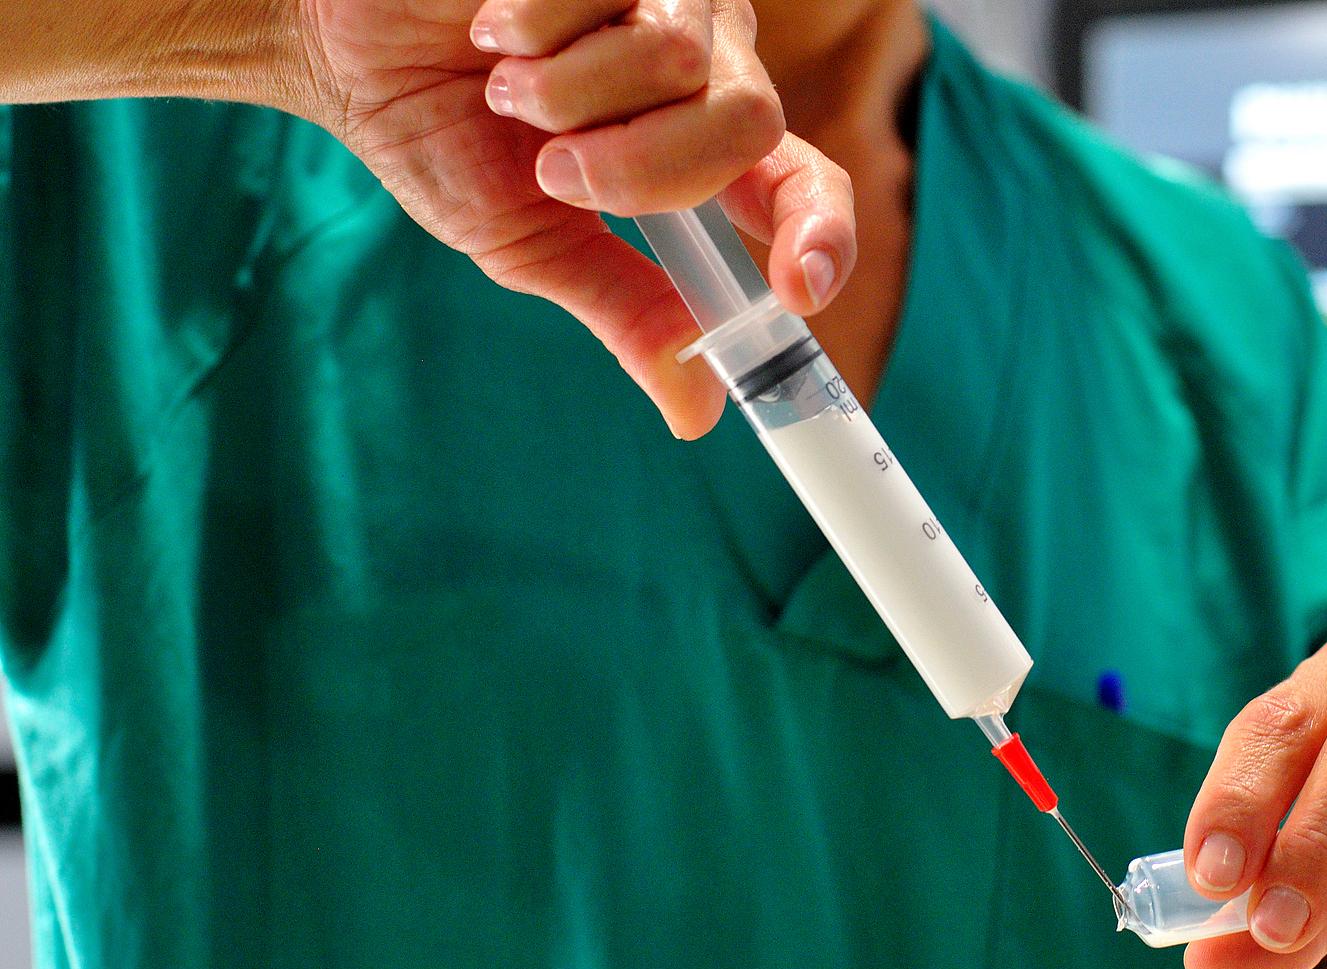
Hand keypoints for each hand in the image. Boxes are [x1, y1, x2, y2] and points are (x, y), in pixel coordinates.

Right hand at [289, 0, 855, 437]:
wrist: (346, 51)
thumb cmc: (444, 138)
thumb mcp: (537, 246)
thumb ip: (625, 311)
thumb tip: (697, 413)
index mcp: (701, 151)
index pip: (805, 184)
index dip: (822, 233)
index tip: (799, 289)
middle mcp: (704, 66)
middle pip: (750, 124)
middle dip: (639, 168)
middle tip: (553, 164)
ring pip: (682, 61)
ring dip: (568, 97)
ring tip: (508, 86)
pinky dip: (528, 27)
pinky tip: (490, 21)